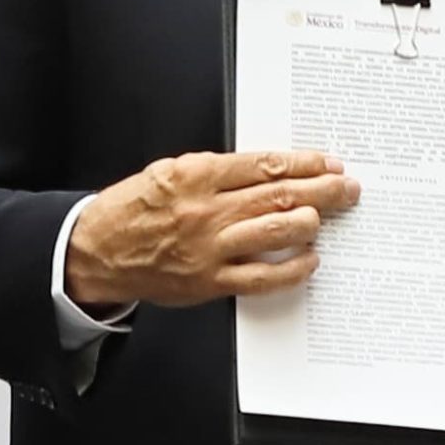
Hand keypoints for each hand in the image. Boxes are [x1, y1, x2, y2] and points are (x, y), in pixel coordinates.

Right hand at [66, 150, 358, 307]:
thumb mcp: (171, 171)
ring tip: (328, 216)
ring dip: (311, 223)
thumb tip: (272, 169)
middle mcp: (207, 210)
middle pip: (279, 195)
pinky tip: (309, 259)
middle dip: (322, 189)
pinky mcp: (209, 281)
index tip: (329, 163)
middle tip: (348, 188)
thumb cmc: (135, 209)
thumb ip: (220, 171)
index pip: (265, 165)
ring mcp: (210, 248)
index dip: (305, 163)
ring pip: (276, 231)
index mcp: (197, 175)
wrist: (96, 251)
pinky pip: (262, 277)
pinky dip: (292, 269)